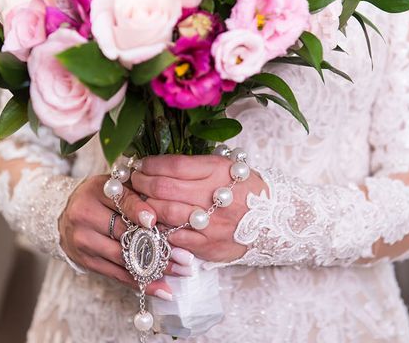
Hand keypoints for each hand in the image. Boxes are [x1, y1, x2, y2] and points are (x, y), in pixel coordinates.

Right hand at [58, 174, 196, 299]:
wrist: (67, 212)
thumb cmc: (104, 196)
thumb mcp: (117, 185)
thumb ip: (139, 190)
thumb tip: (169, 204)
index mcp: (97, 191)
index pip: (122, 201)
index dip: (139, 211)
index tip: (155, 221)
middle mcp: (85, 215)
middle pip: (126, 233)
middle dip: (159, 245)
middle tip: (185, 255)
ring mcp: (84, 240)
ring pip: (124, 257)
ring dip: (156, 267)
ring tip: (181, 271)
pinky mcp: (86, 260)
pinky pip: (117, 274)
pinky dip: (142, 283)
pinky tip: (163, 288)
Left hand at [131, 154, 267, 262]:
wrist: (275, 221)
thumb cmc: (245, 189)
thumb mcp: (227, 167)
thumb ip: (197, 165)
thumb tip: (159, 163)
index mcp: (219, 171)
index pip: (175, 165)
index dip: (151, 164)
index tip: (141, 164)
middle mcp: (215, 195)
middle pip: (165, 188)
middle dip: (142, 183)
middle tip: (133, 181)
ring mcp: (212, 222)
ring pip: (166, 213)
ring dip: (145, 206)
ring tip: (138, 201)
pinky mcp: (209, 245)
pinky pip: (175, 238)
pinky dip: (159, 231)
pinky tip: (152, 224)